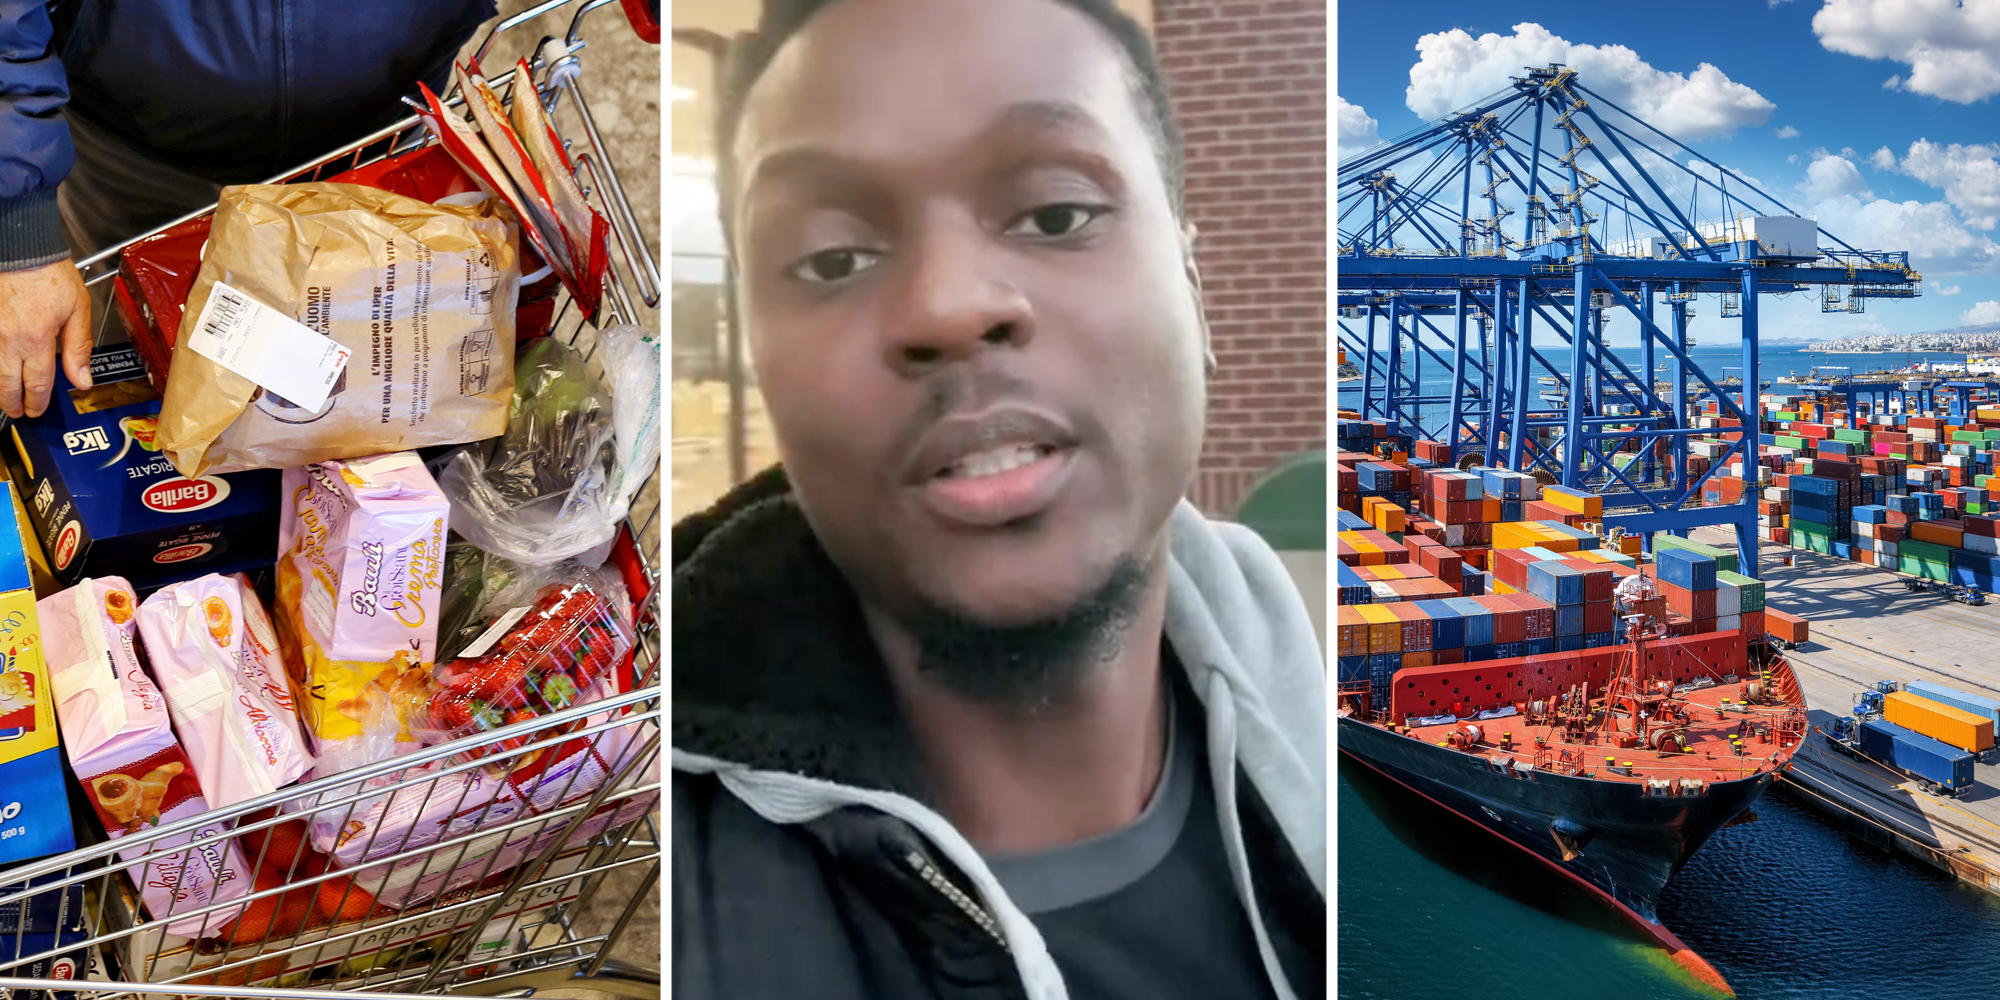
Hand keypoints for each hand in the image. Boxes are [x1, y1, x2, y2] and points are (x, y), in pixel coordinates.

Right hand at [0, 260, 93, 418]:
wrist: (21, 251)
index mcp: (37, 339)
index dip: (38, 402)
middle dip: (14, 404)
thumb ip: (79, 348)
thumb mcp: (78, 310)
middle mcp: (8, 340)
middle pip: (7, 385)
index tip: (38, 410)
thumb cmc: (49, 275)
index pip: (38, 384)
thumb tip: (82, 379)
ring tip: (6, 399)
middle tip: (20, 412)